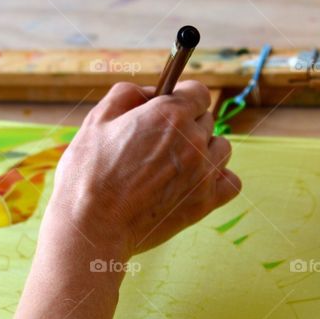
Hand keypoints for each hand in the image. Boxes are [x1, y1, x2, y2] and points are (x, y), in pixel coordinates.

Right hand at [43, 80, 241, 260]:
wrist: (92, 227)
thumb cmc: (87, 174)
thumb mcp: (97, 120)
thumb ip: (126, 94)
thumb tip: (149, 91)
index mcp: (169, 114)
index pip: (199, 92)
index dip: (182, 98)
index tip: (169, 110)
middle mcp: (193, 140)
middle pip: (206, 120)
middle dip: (187, 126)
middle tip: (158, 144)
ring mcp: (203, 173)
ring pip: (221, 149)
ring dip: (204, 151)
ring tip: (176, 165)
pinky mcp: (205, 203)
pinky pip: (231, 182)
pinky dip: (219, 180)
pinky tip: (196, 183)